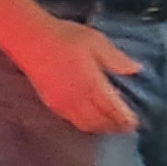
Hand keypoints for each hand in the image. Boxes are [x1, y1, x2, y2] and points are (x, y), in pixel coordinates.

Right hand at [14, 13, 140, 134]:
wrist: (31, 40)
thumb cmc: (65, 37)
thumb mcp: (96, 41)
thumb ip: (116, 59)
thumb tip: (136, 69)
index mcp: (93, 85)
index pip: (113, 110)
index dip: (124, 119)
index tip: (134, 123)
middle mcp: (79, 100)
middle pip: (100, 122)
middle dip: (114, 127)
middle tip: (125, 128)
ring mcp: (64, 104)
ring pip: (86, 125)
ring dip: (100, 128)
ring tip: (109, 126)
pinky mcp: (51, 104)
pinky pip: (72, 121)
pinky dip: (85, 125)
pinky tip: (88, 120)